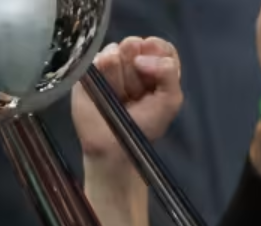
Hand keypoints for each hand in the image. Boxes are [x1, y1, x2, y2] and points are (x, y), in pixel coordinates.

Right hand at [74, 38, 182, 162]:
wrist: (114, 145)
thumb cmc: (145, 125)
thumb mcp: (170, 101)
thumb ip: (168, 73)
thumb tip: (141, 58)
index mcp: (155, 67)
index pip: (159, 45)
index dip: (156, 52)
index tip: (150, 68)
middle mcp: (131, 62)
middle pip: (135, 45)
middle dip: (137, 70)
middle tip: (136, 92)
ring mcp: (109, 63)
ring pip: (115, 51)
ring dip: (120, 77)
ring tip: (120, 97)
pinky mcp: (89, 69)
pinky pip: (96, 59)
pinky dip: (104, 76)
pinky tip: (105, 92)